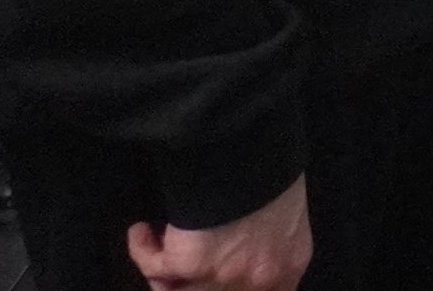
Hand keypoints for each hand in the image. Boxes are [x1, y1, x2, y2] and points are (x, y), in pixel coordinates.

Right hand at [127, 175, 311, 290]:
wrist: (255, 155)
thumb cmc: (274, 170)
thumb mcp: (289, 207)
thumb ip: (273, 232)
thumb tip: (248, 235)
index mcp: (289, 262)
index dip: (230, 284)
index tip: (212, 271)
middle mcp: (258, 280)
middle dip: (192, 281)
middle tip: (180, 265)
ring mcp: (223, 276)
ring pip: (179, 289)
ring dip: (166, 267)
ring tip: (160, 246)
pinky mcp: (188, 263)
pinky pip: (154, 266)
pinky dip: (143, 249)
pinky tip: (142, 233)